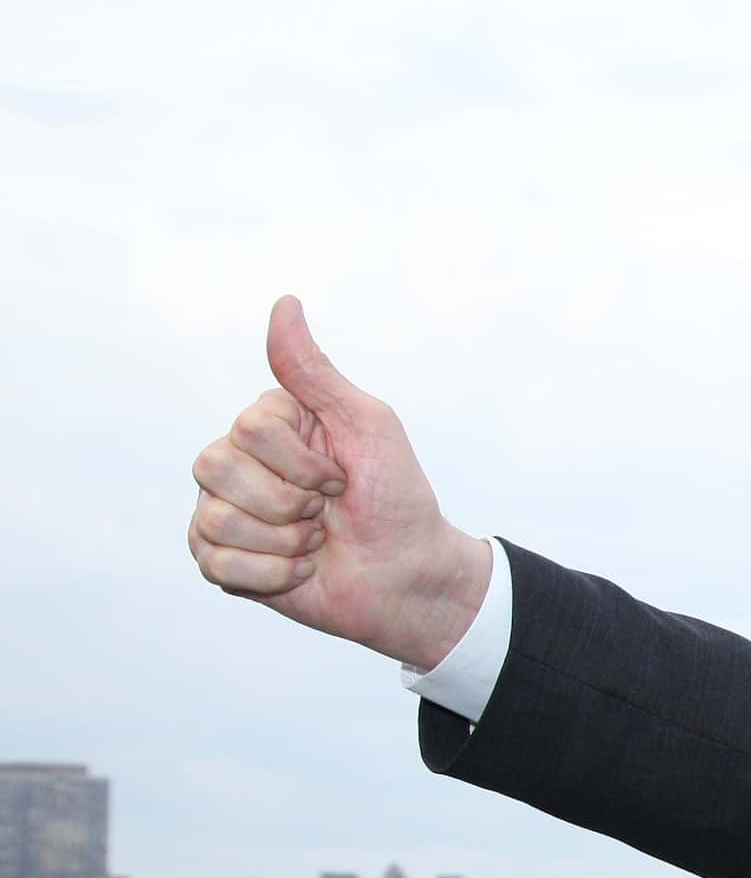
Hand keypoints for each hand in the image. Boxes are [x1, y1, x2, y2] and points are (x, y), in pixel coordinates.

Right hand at [187, 296, 491, 669]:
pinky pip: (215, 564)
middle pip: (215, 468)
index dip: (302, 462)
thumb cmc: (395, 497)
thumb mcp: (367, 425)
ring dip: (284, 541)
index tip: (342, 475)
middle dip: (289, 501)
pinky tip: (300, 570)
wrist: (408, 576)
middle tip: (324, 510)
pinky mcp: (221, 562)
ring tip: (314, 541)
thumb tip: (285, 301)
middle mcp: (235, 463)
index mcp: (266, 426)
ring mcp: (222, 511)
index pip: (249, 428)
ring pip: (215, 519)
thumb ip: (315, 371)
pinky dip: (271, 575)